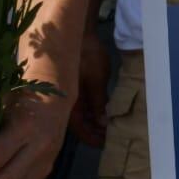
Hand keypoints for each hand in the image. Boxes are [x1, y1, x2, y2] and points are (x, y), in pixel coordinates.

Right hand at [68, 29, 109, 147]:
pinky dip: (94, 112)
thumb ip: (99, 103)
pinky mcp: (75, 88)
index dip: (93, 139)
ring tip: (112, 129)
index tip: (107, 145)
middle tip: (113, 139)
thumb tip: (103, 124)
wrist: (79, 33)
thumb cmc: (87, 56)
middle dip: (96, 133)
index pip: (80, 130)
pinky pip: (84, 106)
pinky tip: (105, 114)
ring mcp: (70, 96)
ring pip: (83, 117)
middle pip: (81, 126)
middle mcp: (65, 104)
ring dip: (96, 123)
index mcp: (67, 104)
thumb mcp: (96, 80)